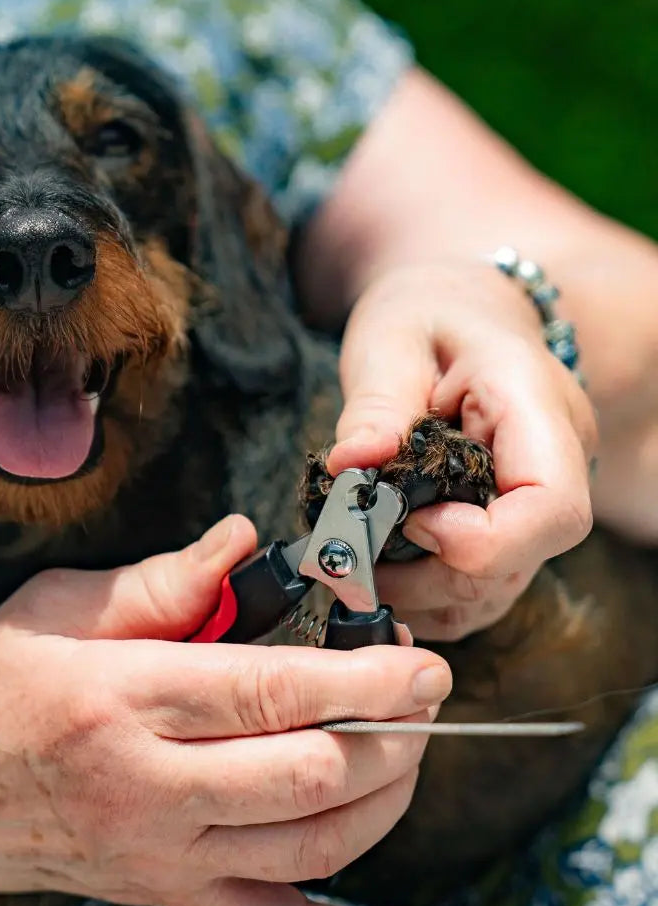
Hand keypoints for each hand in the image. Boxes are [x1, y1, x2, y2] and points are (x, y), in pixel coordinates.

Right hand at [0, 516, 451, 905]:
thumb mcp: (54, 607)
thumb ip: (158, 579)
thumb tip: (241, 540)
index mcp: (122, 698)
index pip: (269, 692)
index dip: (362, 676)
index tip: (421, 657)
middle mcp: (149, 787)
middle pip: (307, 772)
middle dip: (391, 729)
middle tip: (425, 686)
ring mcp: (163, 853)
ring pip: (311, 844)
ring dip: (386, 795)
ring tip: (414, 744)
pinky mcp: (168, 893)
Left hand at [327, 260, 596, 641]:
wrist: (455, 310)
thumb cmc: (425, 314)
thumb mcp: (390, 337)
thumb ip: (376, 402)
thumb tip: (350, 464)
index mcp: (534, 407)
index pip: (551, 509)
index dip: (479, 541)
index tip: (409, 520)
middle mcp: (554, 462)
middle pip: (519, 561)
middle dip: (431, 576)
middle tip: (350, 555)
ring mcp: (535, 498)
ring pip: (500, 587)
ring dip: (424, 593)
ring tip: (356, 562)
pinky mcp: (510, 521)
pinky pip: (482, 587)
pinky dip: (430, 595)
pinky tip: (381, 569)